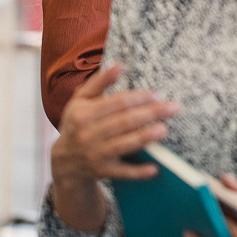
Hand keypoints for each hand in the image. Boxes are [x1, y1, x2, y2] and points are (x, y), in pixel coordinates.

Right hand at [50, 63, 179, 231]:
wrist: (62, 161)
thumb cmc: (77, 123)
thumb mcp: (81, 100)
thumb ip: (99, 81)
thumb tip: (118, 64)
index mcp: (83, 114)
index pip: (117, 103)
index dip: (139, 98)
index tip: (157, 95)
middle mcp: (88, 135)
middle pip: (125, 122)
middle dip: (151, 114)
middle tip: (173, 108)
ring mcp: (95, 155)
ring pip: (124, 145)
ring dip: (145, 138)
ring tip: (164, 130)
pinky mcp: (102, 172)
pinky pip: (122, 172)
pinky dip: (138, 172)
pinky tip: (154, 169)